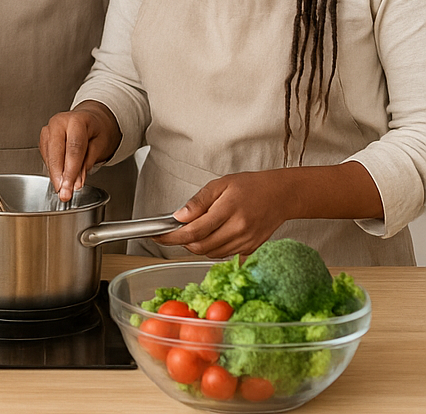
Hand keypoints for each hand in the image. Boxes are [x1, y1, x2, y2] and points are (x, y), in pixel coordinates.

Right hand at [38, 101, 121, 201]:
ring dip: (54, 174)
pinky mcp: (44, 137)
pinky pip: (46, 156)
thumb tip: (77, 180)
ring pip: (49, 155)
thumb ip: (88, 161)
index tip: (72, 187)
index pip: (73, 149)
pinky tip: (58, 178)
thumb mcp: (101, 144)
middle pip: (56, 152)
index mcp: (77, 121)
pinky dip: (52, 169)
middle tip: (63, 192)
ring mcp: (49, 129)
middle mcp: (59, 122)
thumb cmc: (97, 130)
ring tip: (62, 189)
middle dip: (59, 175)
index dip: (71, 170)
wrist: (90, 119)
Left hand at [154, 171, 298, 257]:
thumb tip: (179, 217)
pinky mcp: (251, 249)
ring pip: (211, 253)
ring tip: (195, 230)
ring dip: (196, 246)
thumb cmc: (250, 186)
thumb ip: (198, 202)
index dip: (171, 236)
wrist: (281, 195)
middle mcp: (238, 229)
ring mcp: (245, 241)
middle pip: (200, 246)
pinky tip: (211, 235)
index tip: (157, 236)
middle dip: (182, 242)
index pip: (193, 231)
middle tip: (174, 232)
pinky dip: (211, 248)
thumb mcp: (220, 184)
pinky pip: (224, 254)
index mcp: (228, 210)